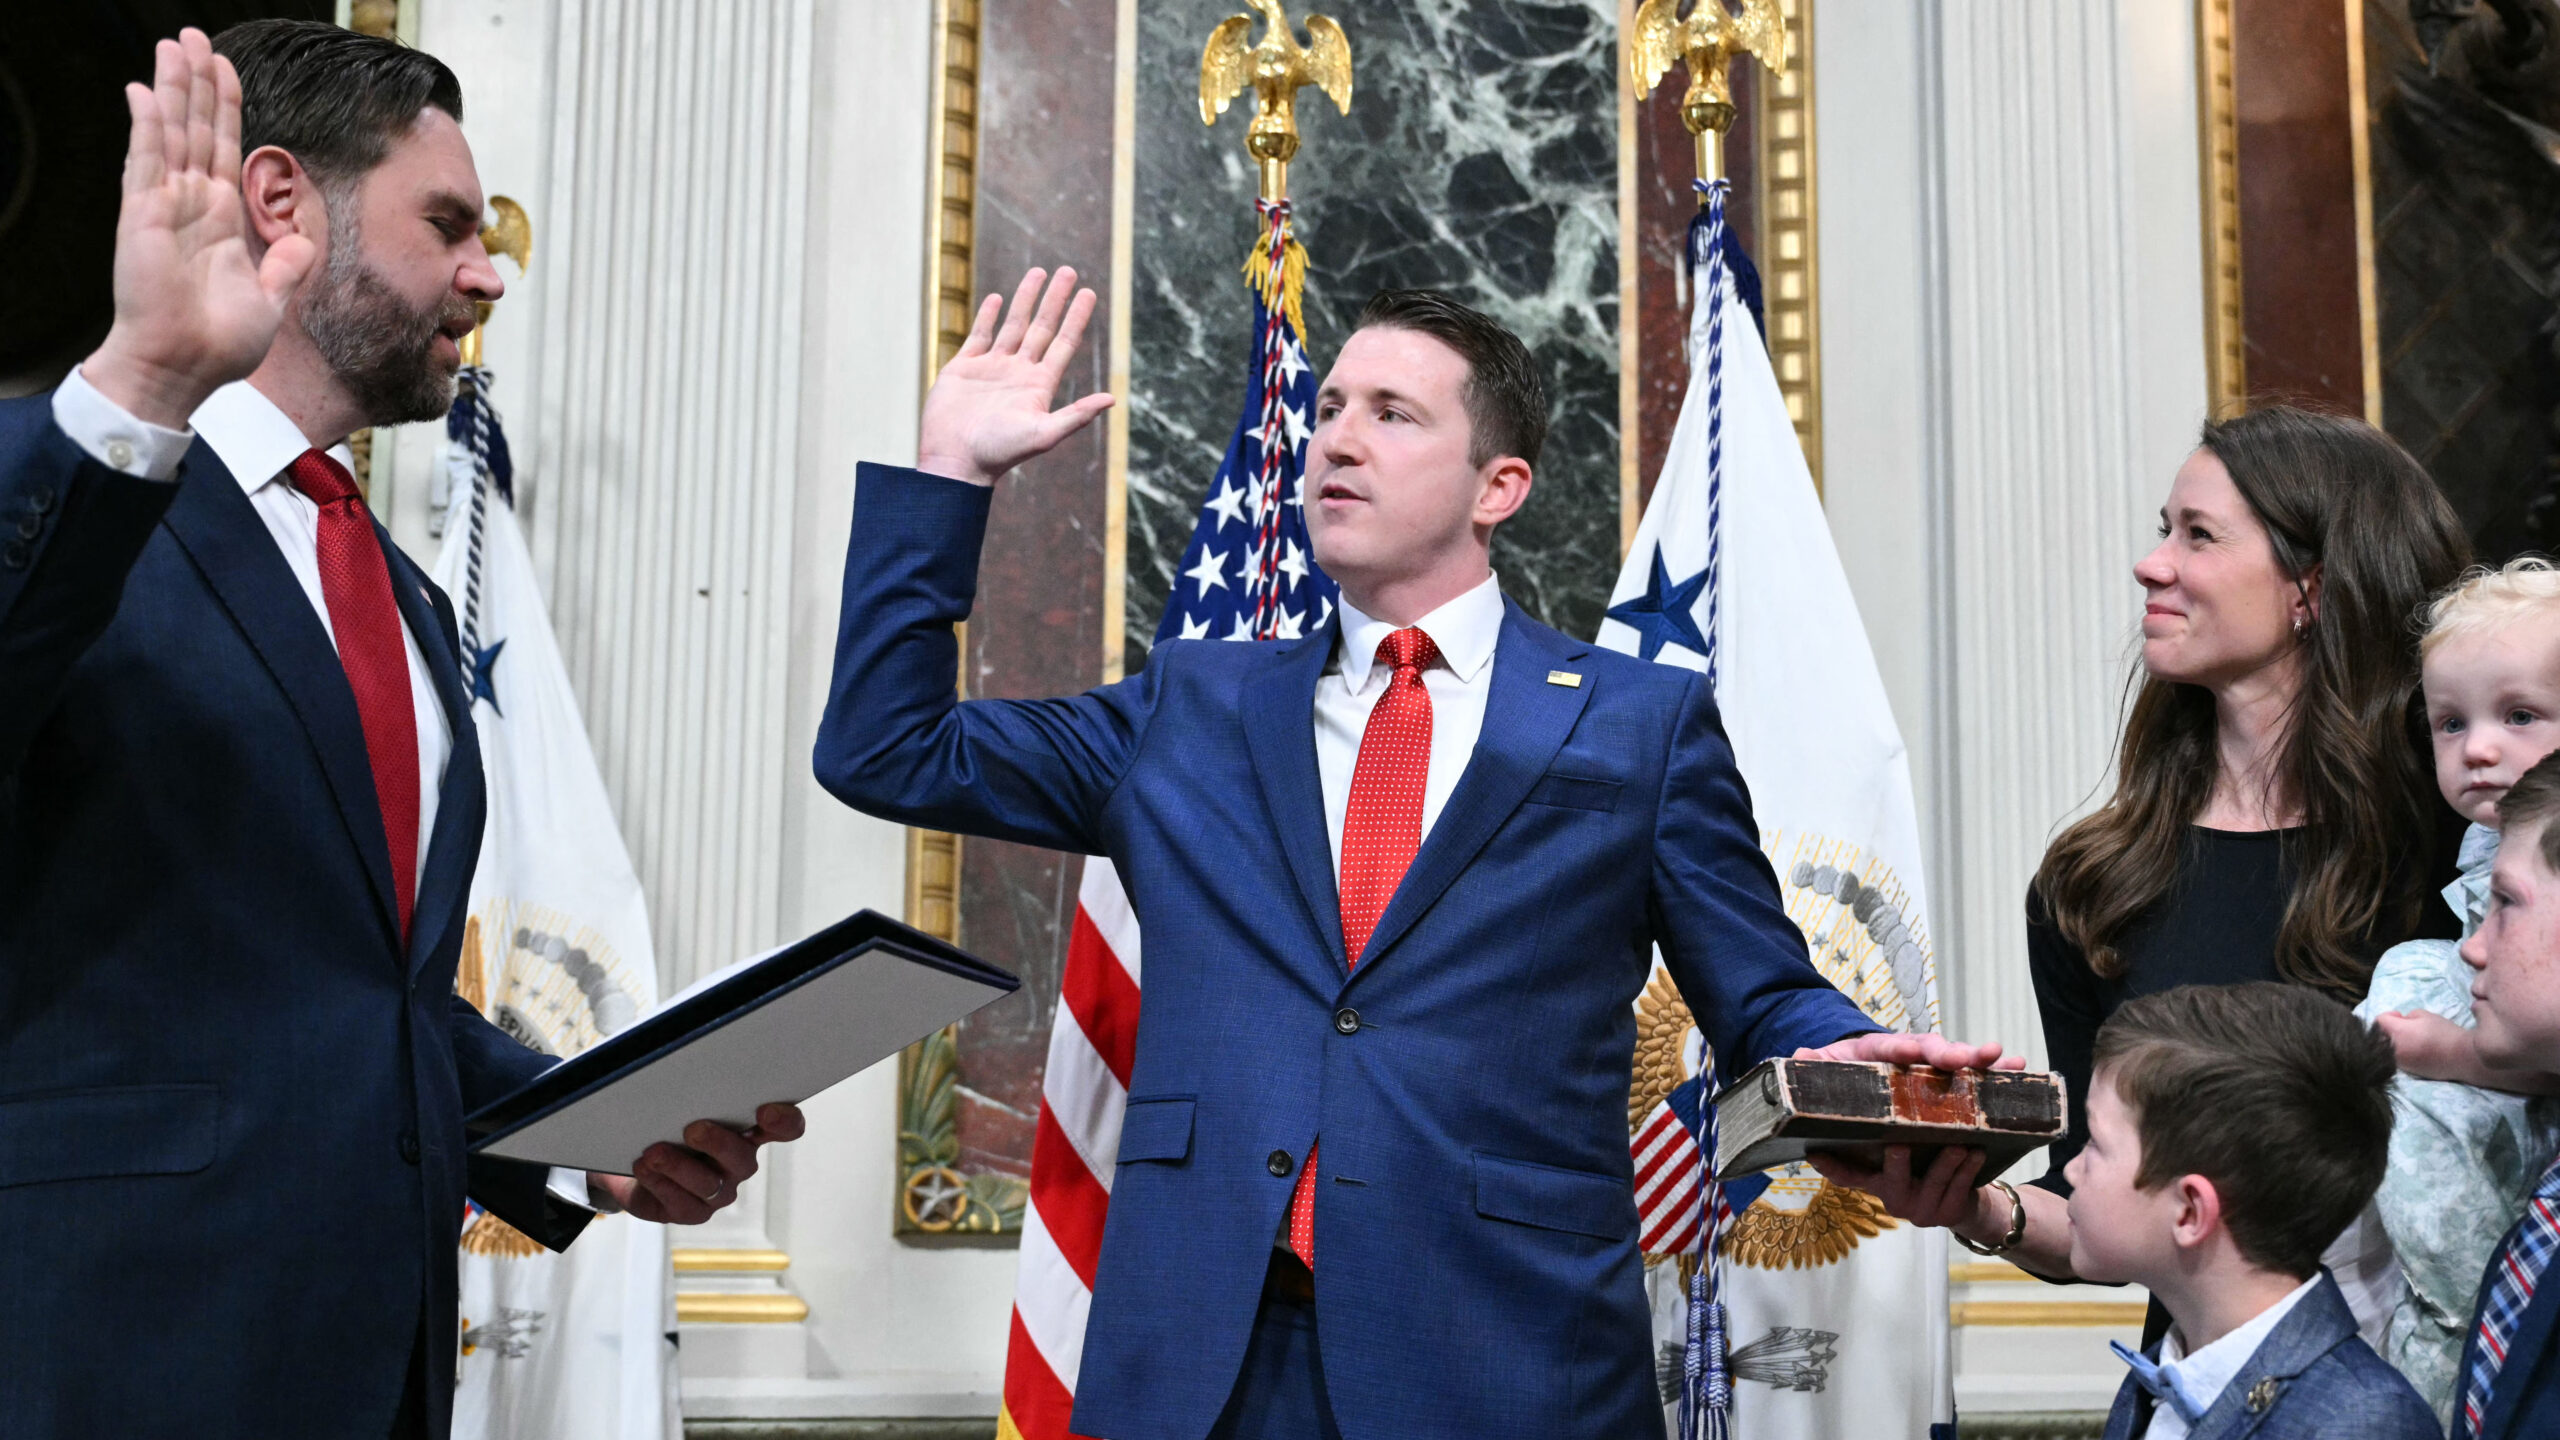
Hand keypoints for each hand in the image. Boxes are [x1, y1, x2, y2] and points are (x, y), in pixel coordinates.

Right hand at [82, 30, 315, 429]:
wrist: (183, 369)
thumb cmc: (218, 344)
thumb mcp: (271, 298)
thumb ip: (286, 264)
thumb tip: (304, 240)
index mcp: (221, 219)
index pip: (225, 149)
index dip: (227, 109)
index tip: (226, 72)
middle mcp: (192, 205)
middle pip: (198, 128)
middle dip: (198, 83)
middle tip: (195, 37)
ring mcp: (164, 205)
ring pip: (171, 131)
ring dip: (174, 87)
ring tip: (175, 44)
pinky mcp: (142, 214)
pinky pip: (146, 159)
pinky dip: (147, 123)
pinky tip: (145, 89)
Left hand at [588, 1102, 806, 1223]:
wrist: (630, 1158)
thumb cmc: (664, 1123)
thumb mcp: (681, 1101)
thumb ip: (695, 1088)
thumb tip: (683, 1060)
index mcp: (748, 1131)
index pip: (786, 1127)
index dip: (784, 1121)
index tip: (765, 1109)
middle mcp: (738, 1163)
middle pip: (743, 1159)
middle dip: (718, 1144)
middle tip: (693, 1129)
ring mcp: (718, 1191)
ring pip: (709, 1184)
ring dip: (679, 1166)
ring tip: (653, 1153)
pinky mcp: (691, 1211)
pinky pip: (681, 1203)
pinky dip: (660, 1183)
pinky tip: (645, 1168)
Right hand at [915, 266, 1114, 485]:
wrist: (955, 461)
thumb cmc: (1000, 452)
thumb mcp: (1044, 434)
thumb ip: (1076, 415)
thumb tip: (1111, 399)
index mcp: (1039, 385)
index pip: (1063, 343)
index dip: (1076, 317)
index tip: (1089, 293)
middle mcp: (1019, 373)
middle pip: (1042, 327)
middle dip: (1055, 299)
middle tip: (1068, 270)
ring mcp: (991, 369)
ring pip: (1012, 325)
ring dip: (1025, 299)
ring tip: (1038, 272)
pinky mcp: (963, 369)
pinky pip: (978, 336)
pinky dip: (987, 316)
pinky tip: (996, 298)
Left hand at [1794, 1030, 2026, 1072]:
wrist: (1847, 1069)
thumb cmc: (1837, 1072)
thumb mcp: (1821, 1068)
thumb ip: (1813, 1064)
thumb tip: (1799, 1055)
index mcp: (1875, 1050)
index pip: (1891, 1046)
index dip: (1906, 1049)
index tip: (1921, 1053)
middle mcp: (1906, 1053)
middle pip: (1932, 1049)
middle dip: (1954, 1054)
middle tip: (1975, 1058)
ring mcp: (1926, 1065)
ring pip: (1958, 1060)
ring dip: (1983, 1062)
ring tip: (2009, 1060)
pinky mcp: (1941, 1079)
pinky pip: (1971, 1076)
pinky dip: (1994, 1073)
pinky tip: (2020, 1069)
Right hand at [1805, 1144, 1987, 1228]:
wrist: (1964, 1204)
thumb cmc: (1927, 1167)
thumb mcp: (1905, 1156)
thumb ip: (1889, 1135)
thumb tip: (1866, 1089)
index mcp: (1877, 1183)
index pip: (1848, 1177)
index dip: (1829, 1167)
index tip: (1814, 1153)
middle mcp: (1894, 1200)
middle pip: (1891, 1181)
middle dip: (1896, 1164)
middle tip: (1899, 1145)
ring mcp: (1920, 1211)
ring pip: (1933, 1183)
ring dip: (1946, 1163)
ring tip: (1958, 1144)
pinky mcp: (1947, 1214)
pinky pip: (1958, 1189)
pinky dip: (1968, 1170)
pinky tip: (1977, 1153)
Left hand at [2376, 1009, 2480, 1082]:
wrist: (2463, 1057)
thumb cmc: (2445, 1033)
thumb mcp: (2425, 1015)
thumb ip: (2407, 1016)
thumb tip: (2400, 1020)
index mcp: (2397, 1032)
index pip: (2379, 1020)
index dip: (2390, 1015)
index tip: (2401, 1016)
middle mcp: (2393, 1049)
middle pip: (2379, 1035)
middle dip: (2389, 1029)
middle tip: (2405, 1027)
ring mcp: (2399, 1062)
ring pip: (2386, 1048)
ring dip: (2394, 1041)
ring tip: (2411, 1039)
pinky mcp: (2408, 1071)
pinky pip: (2396, 1059)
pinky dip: (2401, 1053)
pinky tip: (2416, 1050)